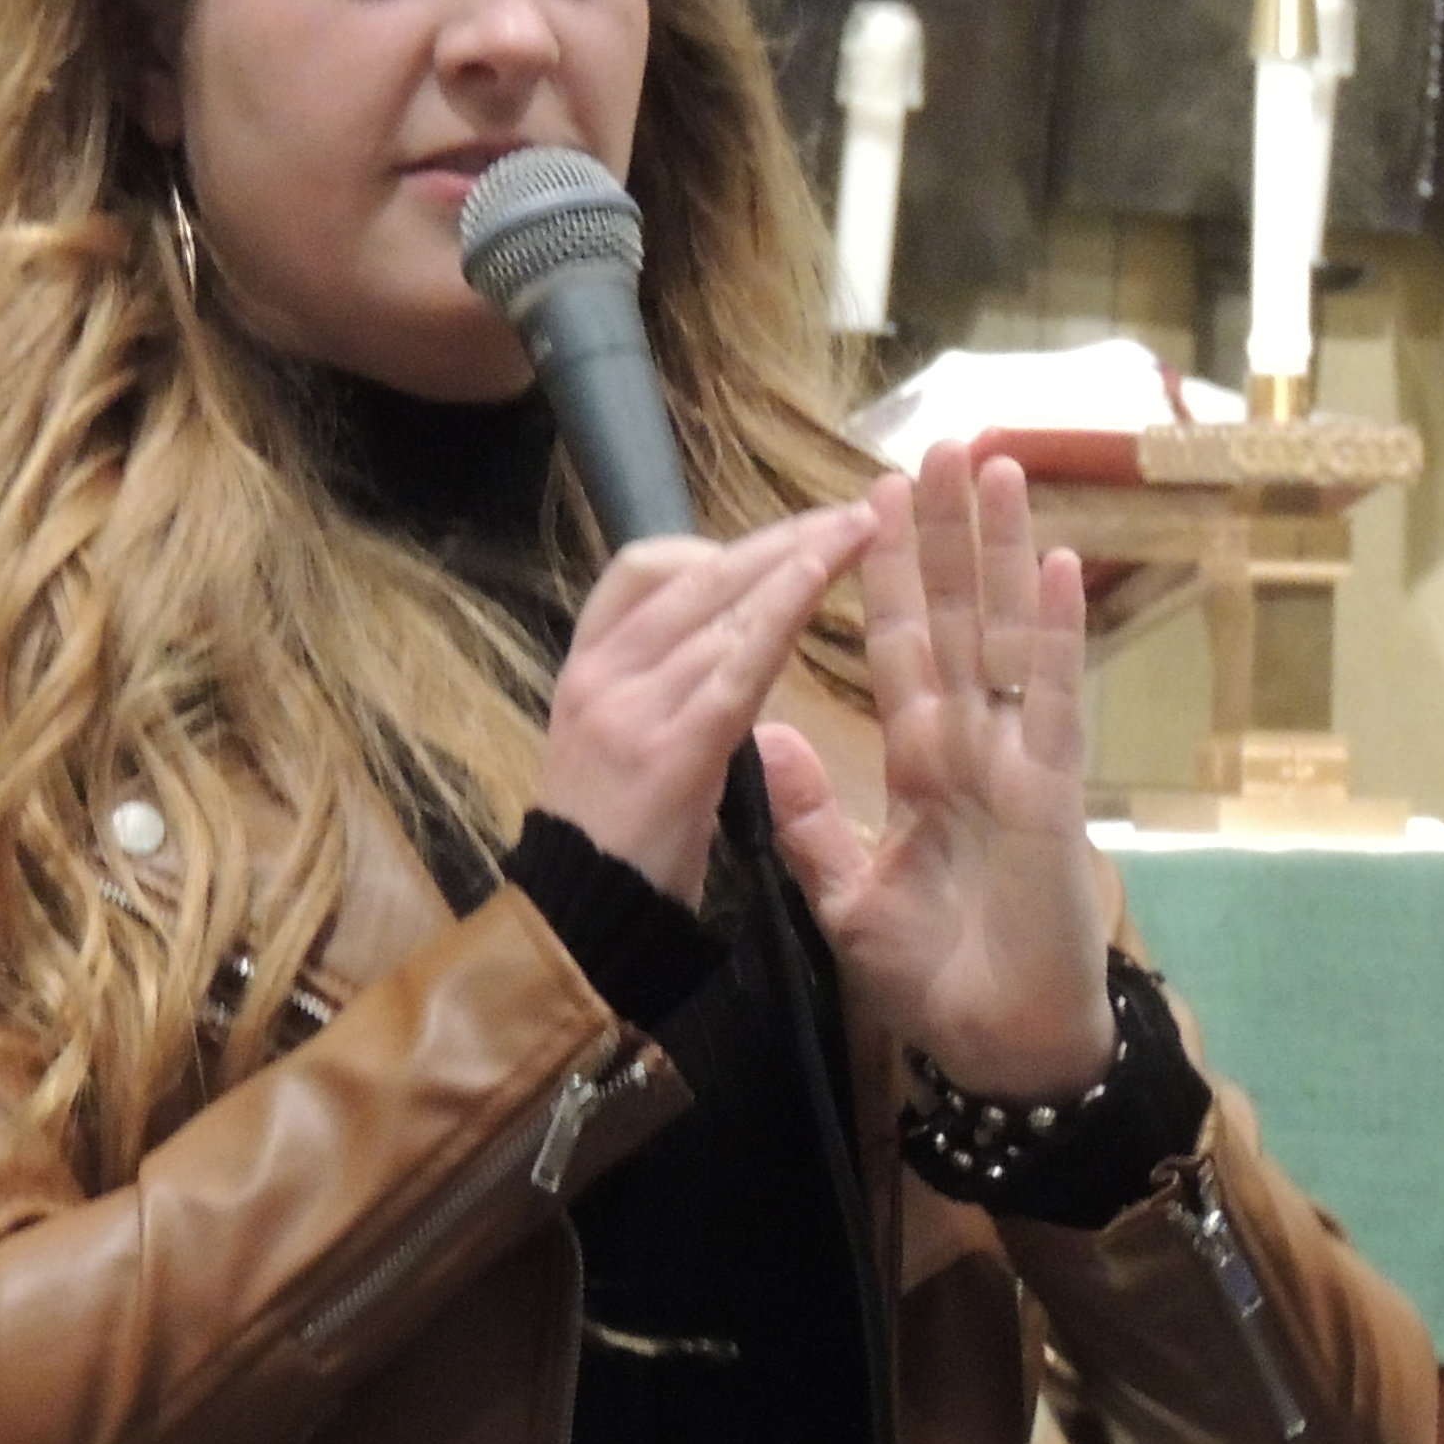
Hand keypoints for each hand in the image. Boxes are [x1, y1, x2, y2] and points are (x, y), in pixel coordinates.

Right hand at [533, 502, 877, 908]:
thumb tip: (733, 645)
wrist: (581, 931)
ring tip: (862, 529)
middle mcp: (601, 672)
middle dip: (779, 537)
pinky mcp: (670, 747)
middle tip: (852, 511)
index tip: (774, 552)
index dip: (713, 549)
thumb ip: (667, 692)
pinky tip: (824, 574)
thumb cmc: (619, 852)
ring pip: (721, 605)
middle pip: (695, 573)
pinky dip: (782, 608)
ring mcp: (629, 705)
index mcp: (587, 668)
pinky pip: (735, 661)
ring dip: (797, 558)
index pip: (640, 571)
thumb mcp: (625, 749)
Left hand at [756, 447, 1113, 1099]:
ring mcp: (1019, 759)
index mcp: (924, 760)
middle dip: (944, 533)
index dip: (882, 576)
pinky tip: (1057, 564)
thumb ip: (810, 816)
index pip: (897, 648)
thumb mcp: (848, 892)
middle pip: (955, 617)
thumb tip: (762, 737)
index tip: (867, 501)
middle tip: (941, 443)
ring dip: (1000, 551)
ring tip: (995, 466)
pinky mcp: (1054, 792)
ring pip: (1007, 635)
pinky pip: (1052, 701)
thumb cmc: (937, 972)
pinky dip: (1055, 635)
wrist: (998, 1043)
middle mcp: (974, 743)